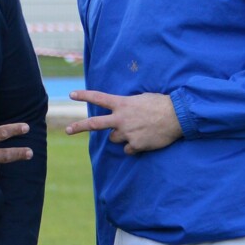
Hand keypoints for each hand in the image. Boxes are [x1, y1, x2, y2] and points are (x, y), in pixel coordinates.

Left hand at [65, 91, 182, 153]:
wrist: (177, 116)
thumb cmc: (161, 104)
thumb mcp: (141, 99)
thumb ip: (128, 106)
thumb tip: (122, 113)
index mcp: (123, 104)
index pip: (99, 98)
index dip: (84, 95)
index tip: (71, 94)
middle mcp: (121, 118)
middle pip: (95, 124)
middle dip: (79, 127)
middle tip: (67, 130)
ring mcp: (127, 133)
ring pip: (114, 139)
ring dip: (121, 136)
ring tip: (137, 130)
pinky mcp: (136, 145)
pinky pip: (128, 150)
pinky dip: (134, 146)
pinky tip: (145, 140)